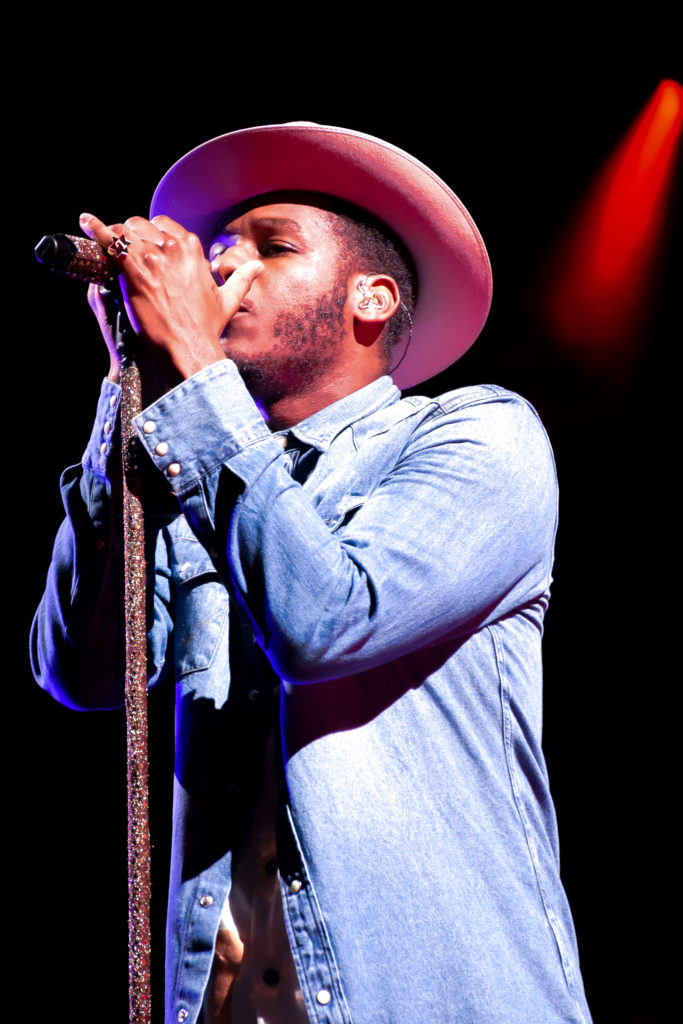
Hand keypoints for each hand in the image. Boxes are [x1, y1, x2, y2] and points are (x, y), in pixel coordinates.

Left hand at [80, 212, 262, 392]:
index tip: (146, 250)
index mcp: (192, 249)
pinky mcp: (133, 269)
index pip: (164, 226)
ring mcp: (151, 256)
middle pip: (141, 226)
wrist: (189, 348)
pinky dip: (95, 228)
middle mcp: (173, 247)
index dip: (151, 237)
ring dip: (115, 240)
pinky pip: (110, 240)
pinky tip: (86, 221)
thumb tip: (258, 267)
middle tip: (127, 257)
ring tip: (108, 251)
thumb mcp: (228, 300)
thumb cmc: (206, 328)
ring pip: (124, 231)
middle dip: (132, 237)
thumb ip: (242, 279)